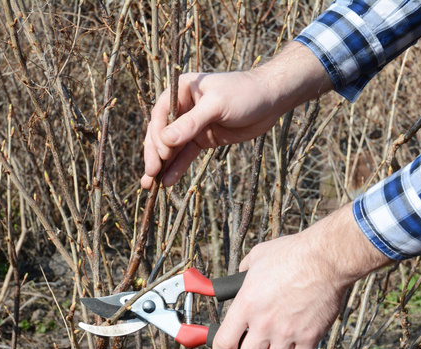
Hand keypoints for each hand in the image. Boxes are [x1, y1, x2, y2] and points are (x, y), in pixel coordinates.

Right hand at [142, 42, 331, 187]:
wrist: (271, 100)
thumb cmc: (245, 93)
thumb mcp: (218, 105)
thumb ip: (192, 122)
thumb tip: (166, 140)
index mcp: (181, 91)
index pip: (161, 115)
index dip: (157, 136)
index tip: (161, 155)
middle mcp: (183, 108)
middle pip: (162, 133)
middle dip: (155, 154)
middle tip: (151, 175)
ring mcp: (192, 125)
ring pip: (172, 147)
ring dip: (161, 165)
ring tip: (149, 186)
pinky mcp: (203, 139)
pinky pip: (186, 155)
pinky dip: (177, 168)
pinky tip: (168, 182)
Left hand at [212, 205, 392, 348]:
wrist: (325, 259)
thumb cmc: (292, 254)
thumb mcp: (258, 257)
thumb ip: (244, 272)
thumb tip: (240, 277)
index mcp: (246, 305)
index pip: (223, 344)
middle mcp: (264, 324)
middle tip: (256, 346)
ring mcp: (288, 333)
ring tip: (280, 342)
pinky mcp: (310, 337)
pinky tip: (298, 341)